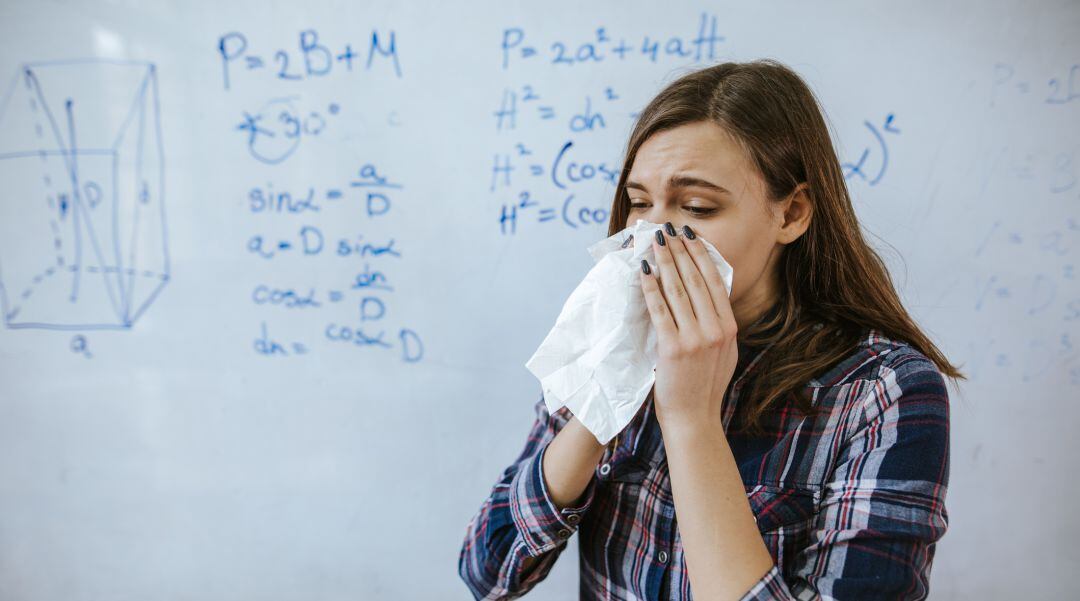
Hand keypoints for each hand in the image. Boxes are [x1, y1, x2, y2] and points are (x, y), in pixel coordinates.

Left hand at [638, 222, 737, 426]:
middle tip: (669, 230)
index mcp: (729, 328)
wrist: (694, 419)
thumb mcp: (722, 353)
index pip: (714, 282)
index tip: (690, 236)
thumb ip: (717, 326)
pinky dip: (651, 288)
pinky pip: (660, 310)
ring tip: (655, 244)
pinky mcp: (673, 348)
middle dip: (681, 251)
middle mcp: (716, 330)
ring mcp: (696, 339)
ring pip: (678, 290)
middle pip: (695, 280)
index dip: (701, 255)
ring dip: (665, 263)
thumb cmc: (703, 387)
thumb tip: (708, 297)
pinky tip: (644, 272)